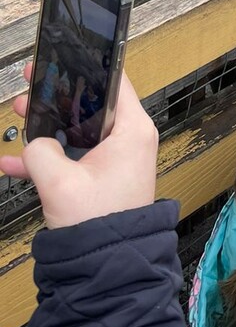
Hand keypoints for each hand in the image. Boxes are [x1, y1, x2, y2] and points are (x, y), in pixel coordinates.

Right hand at [0, 66, 157, 229]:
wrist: (107, 268)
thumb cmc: (98, 223)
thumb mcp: (61, 183)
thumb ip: (41, 152)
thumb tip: (34, 143)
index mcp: (132, 129)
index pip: (115, 81)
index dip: (86, 66)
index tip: (60, 58)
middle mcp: (128, 139)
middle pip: (90, 104)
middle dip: (57, 96)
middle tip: (32, 84)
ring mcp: (115, 159)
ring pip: (77, 130)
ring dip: (46, 127)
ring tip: (18, 114)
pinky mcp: (101, 177)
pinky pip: (72, 157)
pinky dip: (47, 158)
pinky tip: (13, 161)